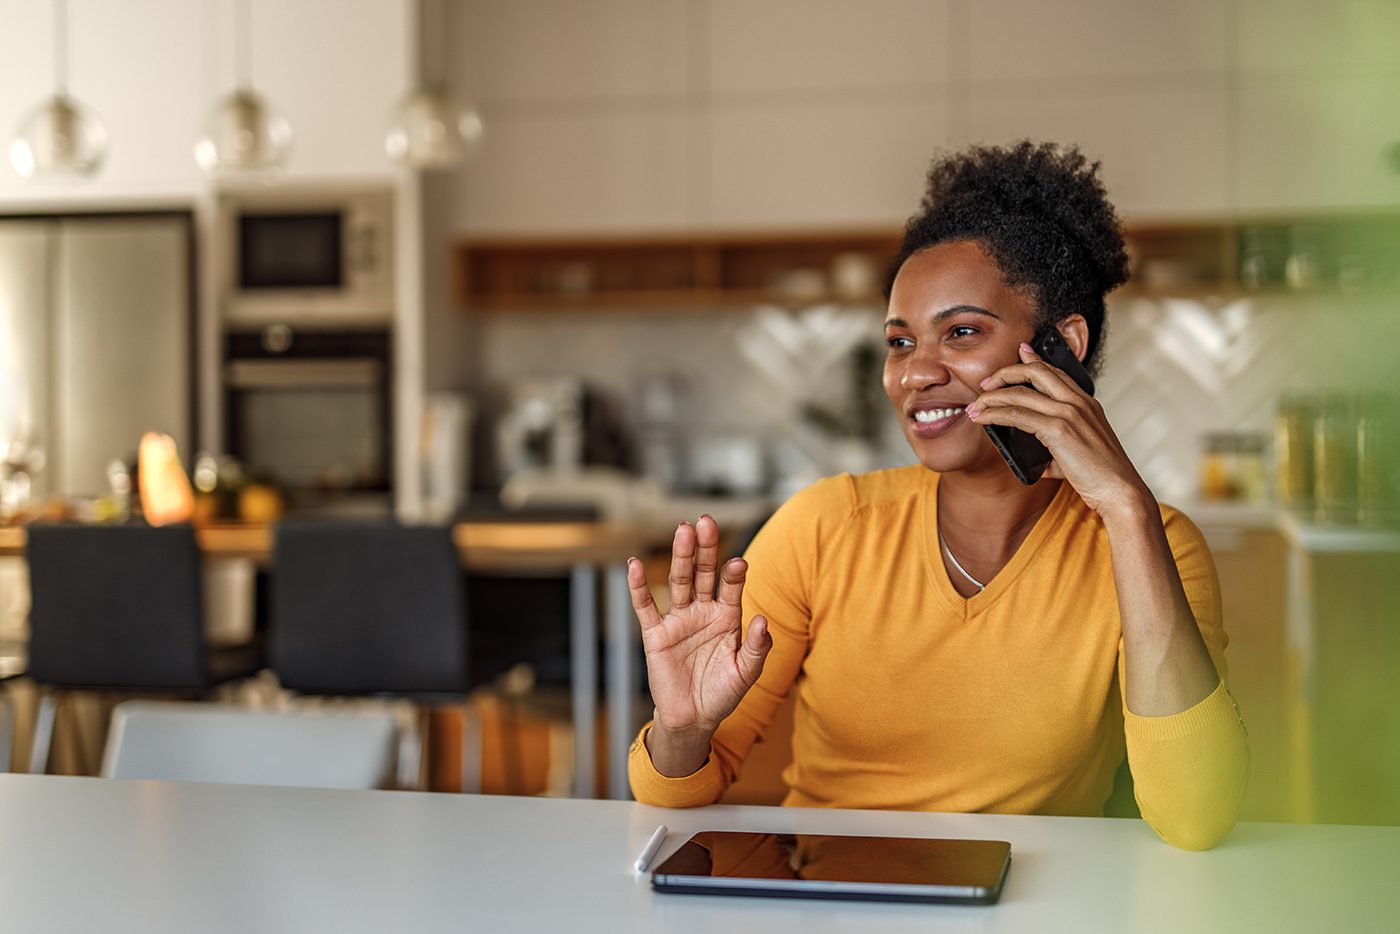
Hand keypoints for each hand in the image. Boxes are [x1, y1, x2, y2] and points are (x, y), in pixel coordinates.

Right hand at [628, 515, 771, 741]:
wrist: (693, 720)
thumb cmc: (722, 693)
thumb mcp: (746, 673)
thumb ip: (757, 648)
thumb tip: (763, 620)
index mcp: (727, 616)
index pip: (730, 586)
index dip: (733, 573)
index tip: (738, 562)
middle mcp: (703, 611)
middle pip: (704, 573)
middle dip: (705, 549)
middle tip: (706, 523)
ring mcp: (678, 620)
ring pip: (679, 581)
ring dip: (681, 556)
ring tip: (683, 530)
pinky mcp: (655, 634)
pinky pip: (645, 606)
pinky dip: (639, 585)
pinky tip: (635, 563)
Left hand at [967, 341, 1152, 520]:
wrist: (1120, 491)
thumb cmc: (1102, 476)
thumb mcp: (1079, 455)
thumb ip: (1057, 453)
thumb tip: (1039, 464)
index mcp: (1087, 403)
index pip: (1056, 371)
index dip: (1034, 359)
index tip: (1019, 351)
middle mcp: (1079, 402)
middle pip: (1035, 371)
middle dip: (1005, 373)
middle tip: (986, 384)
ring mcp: (1069, 413)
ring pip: (1020, 392)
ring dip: (992, 397)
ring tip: (976, 405)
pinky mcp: (1058, 429)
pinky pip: (1017, 414)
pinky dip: (995, 414)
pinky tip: (983, 418)